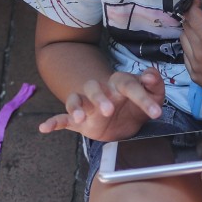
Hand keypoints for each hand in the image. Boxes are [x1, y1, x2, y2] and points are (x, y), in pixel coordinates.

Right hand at [38, 67, 164, 141]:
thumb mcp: (152, 95)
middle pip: (94, 88)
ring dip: (75, 108)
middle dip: (99, 98)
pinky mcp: (78, 121)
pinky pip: (62, 119)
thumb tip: (151, 74)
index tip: (157, 113)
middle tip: (108, 110)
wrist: (122, 118)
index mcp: (119, 84)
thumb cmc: (135, 103)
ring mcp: (87, 105)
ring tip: (78, 118)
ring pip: (75, 100)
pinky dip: (54, 123)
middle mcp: (100, 91)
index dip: (143, 98)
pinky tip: (44, 128)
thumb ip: (154, 85)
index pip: (130, 86)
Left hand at [180, 0, 201, 112]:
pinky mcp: (196, 77)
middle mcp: (199, 54)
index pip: (193, 14)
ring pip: (184, 40)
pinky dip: (191, 47)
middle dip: (194, 14)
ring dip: (191, 30)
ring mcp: (196, 67)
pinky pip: (186, 56)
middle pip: (187, 25)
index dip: (196, 0)